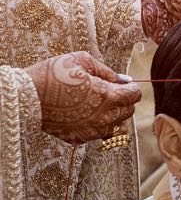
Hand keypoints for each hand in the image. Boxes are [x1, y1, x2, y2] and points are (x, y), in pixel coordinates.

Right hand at [26, 51, 141, 144]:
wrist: (26, 97)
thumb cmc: (53, 75)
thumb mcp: (80, 61)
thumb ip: (106, 70)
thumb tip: (123, 79)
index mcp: (109, 96)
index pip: (134, 96)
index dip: (131, 89)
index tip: (124, 85)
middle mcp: (105, 117)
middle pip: (128, 112)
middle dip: (123, 102)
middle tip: (108, 93)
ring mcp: (94, 131)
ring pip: (115, 125)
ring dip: (111, 115)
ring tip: (95, 104)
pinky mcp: (81, 138)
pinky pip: (97, 134)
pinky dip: (95, 125)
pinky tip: (83, 115)